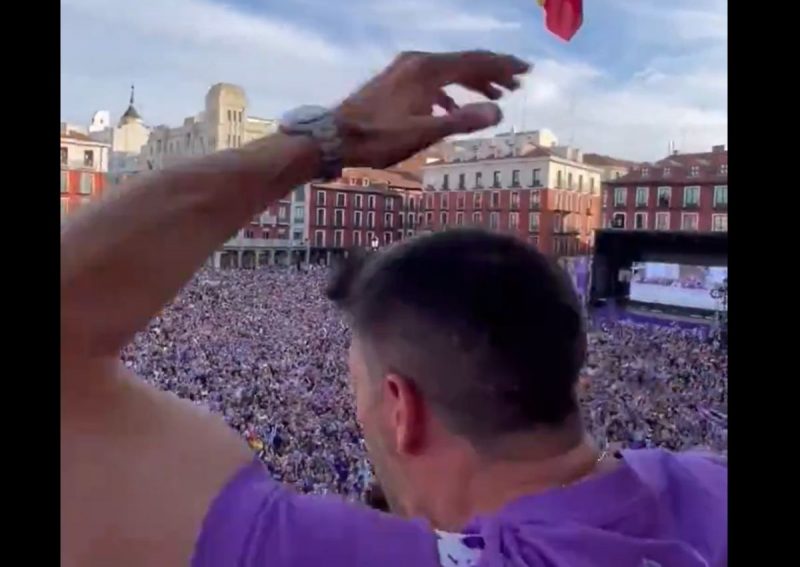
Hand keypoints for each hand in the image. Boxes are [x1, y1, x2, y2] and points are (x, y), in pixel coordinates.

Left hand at [334, 50, 529, 168]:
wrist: (333, 137)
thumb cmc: (376, 138)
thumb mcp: (423, 133)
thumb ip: (461, 121)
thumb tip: (498, 113)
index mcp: (426, 69)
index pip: (474, 61)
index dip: (503, 66)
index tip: (526, 70)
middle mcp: (416, 62)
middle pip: (463, 62)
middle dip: (493, 72)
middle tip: (518, 84)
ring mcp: (403, 71)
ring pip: (448, 71)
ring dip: (473, 82)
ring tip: (496, 96)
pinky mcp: (395, 83)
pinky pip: (431, 82)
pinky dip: (449, 92)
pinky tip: (454, 109)